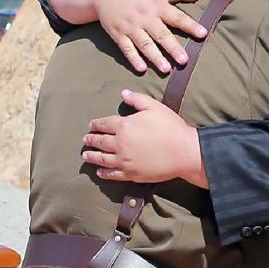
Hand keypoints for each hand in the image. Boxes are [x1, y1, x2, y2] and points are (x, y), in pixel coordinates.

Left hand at [82, 90, 204, 184]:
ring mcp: (124, 160)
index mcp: (124, 126)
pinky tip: (99, 171)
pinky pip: (112, 174)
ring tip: (85, 156)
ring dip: (92, 156)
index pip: (104, 124)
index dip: (96, 124)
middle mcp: (120, 144)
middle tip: (85, 139)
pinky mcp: (131, 173)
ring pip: (102, 158)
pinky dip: (103, 172)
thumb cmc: (170, 127)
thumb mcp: (154, 107)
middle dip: (91, 140)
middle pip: (100, 141)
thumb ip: (137, 99)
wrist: (183, 152)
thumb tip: (123, 93)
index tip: (91, 125)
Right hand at [94, 0, 207, 73]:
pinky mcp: (118, 34)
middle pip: (161, 34)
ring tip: (166, 69)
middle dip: (173, 48)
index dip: (190, 25)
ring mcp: (131, 27)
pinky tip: (142, 69)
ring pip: (145, 44)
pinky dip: (133, 59)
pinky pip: (126, 48)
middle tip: (184, 60)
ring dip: (155, 57)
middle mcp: (145, 17)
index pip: (177, 17)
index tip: (202, 34)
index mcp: (158, 5)